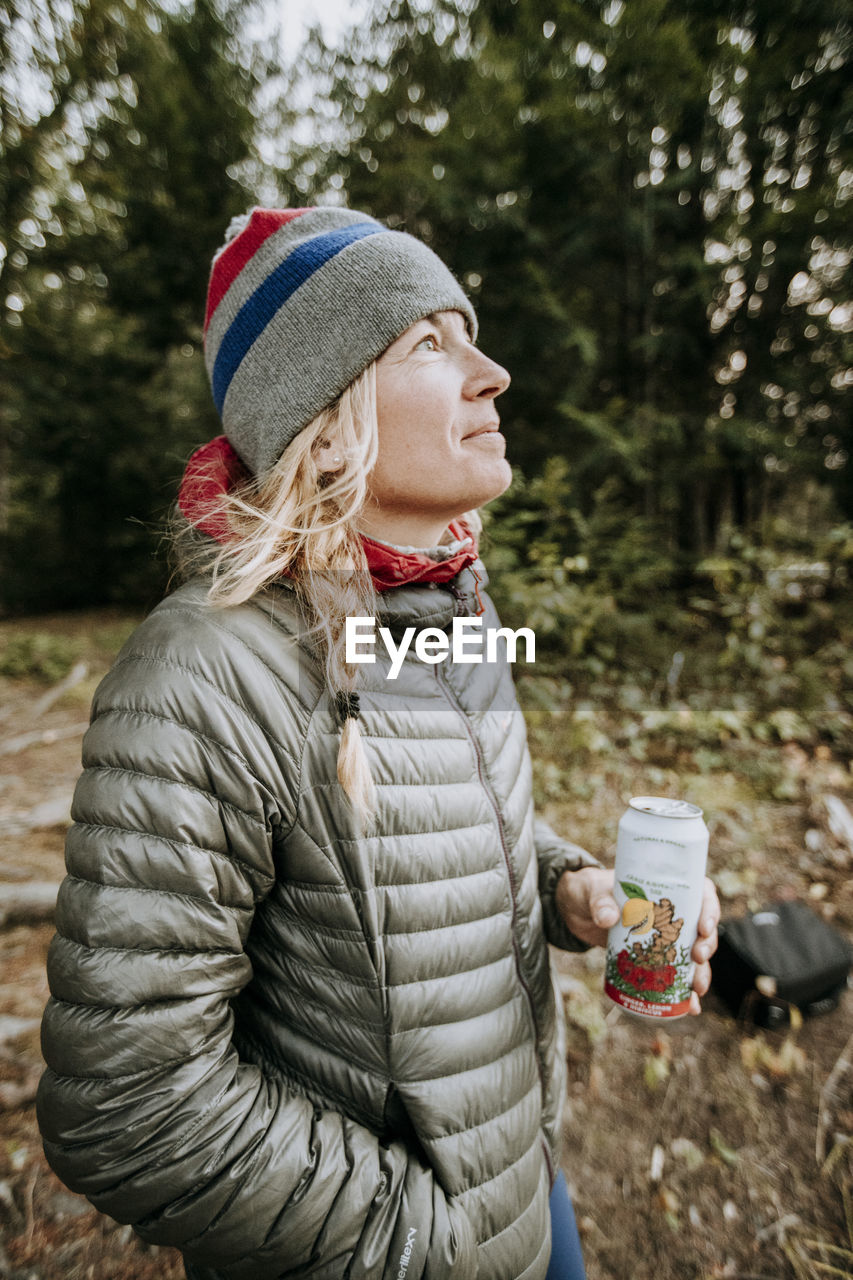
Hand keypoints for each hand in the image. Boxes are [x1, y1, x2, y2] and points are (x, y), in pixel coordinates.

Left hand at [554, 868, 720, 1014]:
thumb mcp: (592, 892)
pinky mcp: (652, 957)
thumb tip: (609, 918)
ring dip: (699, 973)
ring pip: (692, 955)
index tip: (703, 927)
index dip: (709, 909)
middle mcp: (670, 914)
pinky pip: (673, 975)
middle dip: (706, 946)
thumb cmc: (589, 891)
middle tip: (698, 959)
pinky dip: (683, 991)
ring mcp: (663, 938)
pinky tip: (689, 1007)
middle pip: (701, 929)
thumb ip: (599, 902)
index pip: (701, 893)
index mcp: (664, 888)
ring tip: (697, 991)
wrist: (575, 910)